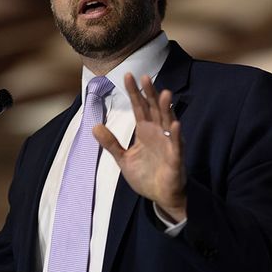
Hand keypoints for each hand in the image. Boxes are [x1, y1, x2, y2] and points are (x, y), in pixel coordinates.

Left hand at [93, 73, 186, 221]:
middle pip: (153, 109)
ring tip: (164, 94)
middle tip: (145, 77)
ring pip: (168, 122)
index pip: (139, 107)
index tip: (127, 75)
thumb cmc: (145, 175)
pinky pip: (176, 145)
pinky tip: (174, 125)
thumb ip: (111, 142)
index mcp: (145, 131)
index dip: (133, 92)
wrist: (160, 196)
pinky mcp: (176, 158)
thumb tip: (94, 126)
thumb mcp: (123, 158)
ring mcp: (168, 144)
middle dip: (149, 94)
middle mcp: (158, 133)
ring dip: (166, 108)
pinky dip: (175, 135)